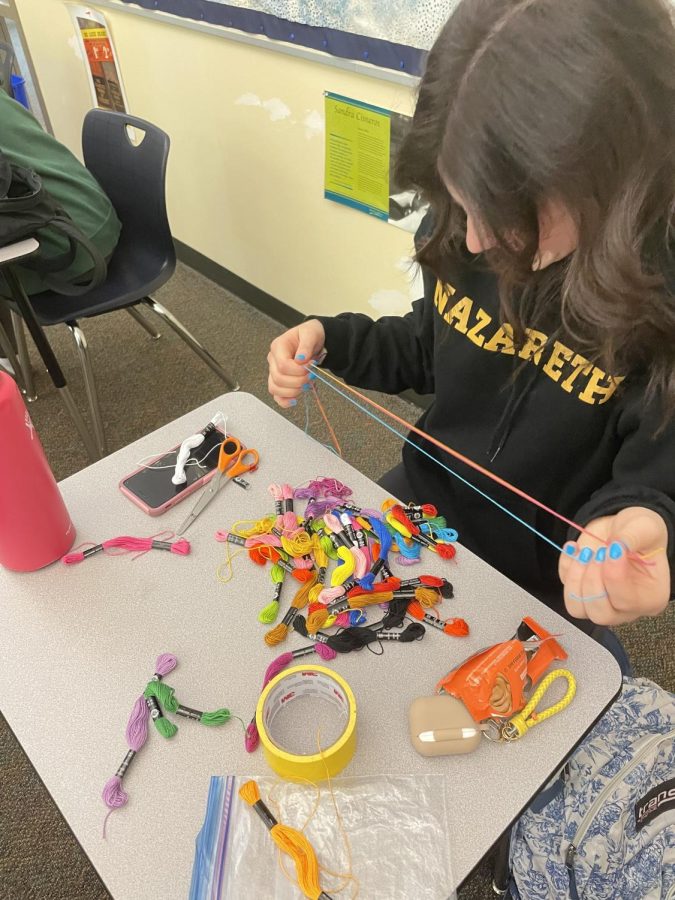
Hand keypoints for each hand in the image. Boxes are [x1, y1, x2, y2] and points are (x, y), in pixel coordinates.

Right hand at [267, 320, 325, 408]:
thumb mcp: (311, 334)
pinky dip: (284, 401)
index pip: (283, 365)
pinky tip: (294, 401)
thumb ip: (306, 345)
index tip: (311, 367)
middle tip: (312, 376)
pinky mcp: (280, 381)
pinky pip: (277, 395)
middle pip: (279, 378)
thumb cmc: (311, 335)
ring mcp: (274, 371)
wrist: (314, 340)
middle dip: (298, 381)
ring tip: (307, 385)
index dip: (298, 370)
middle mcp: (273, 359)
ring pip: (275, 388)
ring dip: (293, 391)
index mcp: (278, 346)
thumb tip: (301, 359)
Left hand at [559, 507, 669, 625]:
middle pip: (600, 613)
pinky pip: (565, 587)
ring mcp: (600, 601)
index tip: (612, 548)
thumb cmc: (640, 532)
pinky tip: (575, 548)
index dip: (614, 575)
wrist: (621, 526)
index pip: (626, 601)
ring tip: (585, 552)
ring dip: (575, 578)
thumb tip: (617, 545)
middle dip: (592, 581)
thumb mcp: (646, 527)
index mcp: (650, 598)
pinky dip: (565, 566)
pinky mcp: (579, 589)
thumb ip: (634, 537)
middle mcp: (625, 607)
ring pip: (577, 608)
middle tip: (598, 553)